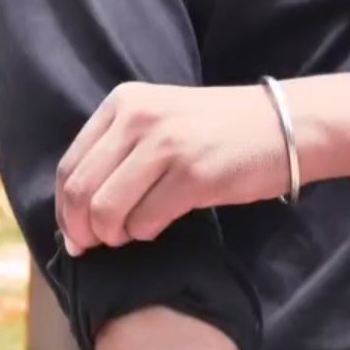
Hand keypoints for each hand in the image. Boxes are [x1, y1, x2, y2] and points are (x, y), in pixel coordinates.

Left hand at [56, 81, 291, 251]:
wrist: (284, 125)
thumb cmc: (218, 131)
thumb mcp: (160, 119)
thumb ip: (118, 149)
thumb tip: (75, 210)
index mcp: (123, 103)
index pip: (70, 166)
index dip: (65, 209)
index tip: (75, 234)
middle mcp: (139, 119)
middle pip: (81, 191)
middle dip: (82, 230)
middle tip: (96, 246)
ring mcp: (166, 145)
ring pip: (107, 211)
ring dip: (114, 235)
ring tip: (132, 234)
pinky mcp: (193, 174)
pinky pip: (145, 222)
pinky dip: (145, 234)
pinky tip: (159, 225)